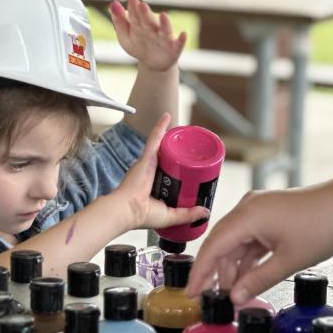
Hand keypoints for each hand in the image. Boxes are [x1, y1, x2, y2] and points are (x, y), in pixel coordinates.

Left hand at [109, 0, 186, 72]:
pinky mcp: (174, 48)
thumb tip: (112, 3)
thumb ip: (119, 20)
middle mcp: (154, 29)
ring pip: (165, 30)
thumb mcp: (125, 35)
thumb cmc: (139, 45)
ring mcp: (164, 38)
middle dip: (146, 14)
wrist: (153, 63)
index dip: (133, 8)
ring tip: (163, 15)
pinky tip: (183, 34)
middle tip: (142, 4)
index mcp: (140, 25)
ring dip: (165, 23)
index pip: (135, 16)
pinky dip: (181, 40)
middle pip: (149, 21)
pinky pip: (178, 44)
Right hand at [114, 113, 209, 231]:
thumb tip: (205, 211)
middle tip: (193, 153)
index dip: (180, 171)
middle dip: (179, 155)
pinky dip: (160, 127)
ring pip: (163, 147)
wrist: (128, 210)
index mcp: (155, 186)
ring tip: (186, 133)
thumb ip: (188, 214)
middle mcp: (151, 173)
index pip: (170, 175)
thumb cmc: (142, 215)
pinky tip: (167, 117)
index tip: (191, 171)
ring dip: (172, 138)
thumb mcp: (171, 216)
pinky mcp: (146, 158)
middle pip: (168, 159)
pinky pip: (154, 138)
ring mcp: (148, 164)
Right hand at [185, 182, 332, 304]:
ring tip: (234, 293)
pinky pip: (248, 237)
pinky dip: (246, 258)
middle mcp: (247, 209)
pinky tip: (247, 277)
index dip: (199, 273)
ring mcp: (258, 209)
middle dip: (214, 272)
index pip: (212, 247)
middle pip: (219, 243)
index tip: (191, 293)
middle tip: (209, 298)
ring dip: (232, 267)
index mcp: (246, 216)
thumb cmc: (322, 227)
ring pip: (234, 242)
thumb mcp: (288, 261)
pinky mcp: (269, 214)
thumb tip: (235, 299)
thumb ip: (257, 281)